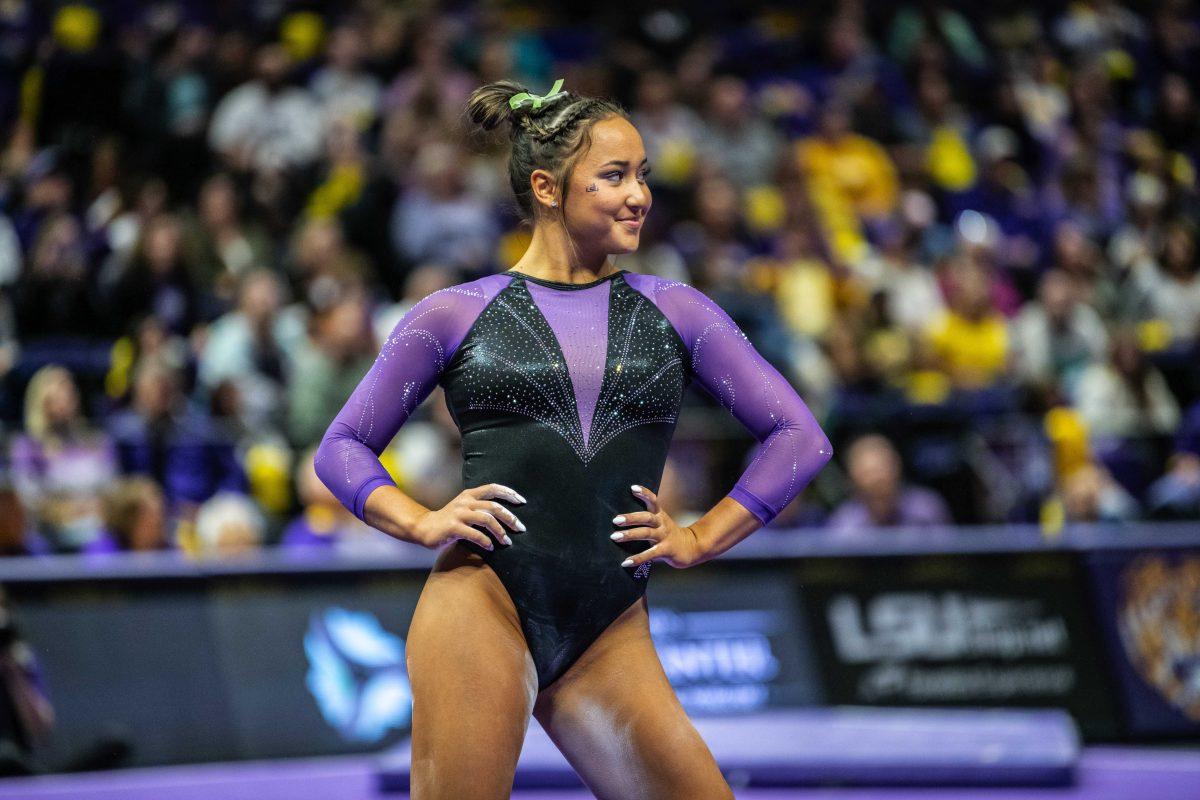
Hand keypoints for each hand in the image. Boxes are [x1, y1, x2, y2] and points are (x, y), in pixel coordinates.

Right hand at [409, 483, 526, 550]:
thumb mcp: (464, 507)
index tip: (522, 501)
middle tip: (520, 528)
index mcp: (469, 494)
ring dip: (500, 532)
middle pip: (494, 506)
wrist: (424, 527)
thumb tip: (504, 514)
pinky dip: (486, 542)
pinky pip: (475, 534)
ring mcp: (459, 514)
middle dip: (510, 518)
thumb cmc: (449, 520)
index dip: (509, 493)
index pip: (493, 488)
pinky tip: (490, 547)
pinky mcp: (453, 528)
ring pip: (487, 519)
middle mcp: (465, 502)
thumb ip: (480, 506)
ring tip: (507, 542)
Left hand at [610, 484, 704, 569]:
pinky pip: (650, 554)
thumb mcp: (660, 522)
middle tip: (616, 520)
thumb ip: (645, 518)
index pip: (653, 500)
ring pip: (646, 533)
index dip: (644, 493)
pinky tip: (626, 562)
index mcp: (660, 515)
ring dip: (630, 535)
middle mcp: (662, 524)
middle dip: (631, 518)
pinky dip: (638, 558)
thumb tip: (621, 517)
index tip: (633, 488)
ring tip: (615, 537)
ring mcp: (664, 537)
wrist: (690, 547)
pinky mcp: (666, 550)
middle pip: (647, 517)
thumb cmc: (668, 534)